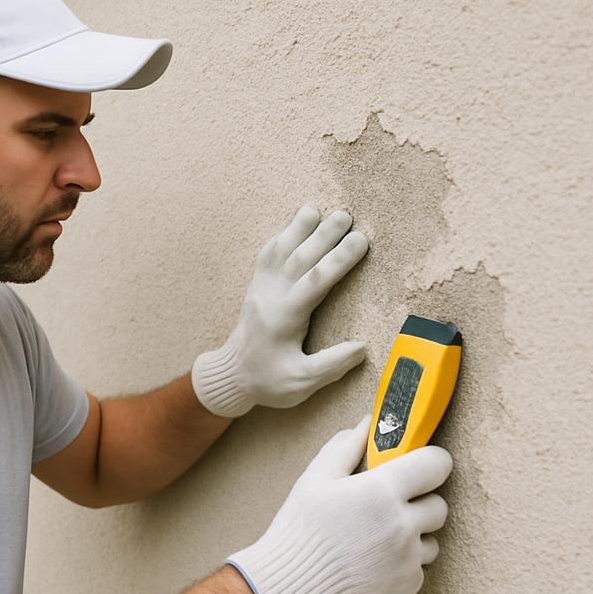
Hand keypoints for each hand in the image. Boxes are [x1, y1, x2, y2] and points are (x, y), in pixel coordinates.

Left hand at [191, 205, 368, 416]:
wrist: (231, 375)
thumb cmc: (267, 381)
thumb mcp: (301, 383)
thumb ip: (330, 366)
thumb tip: (361, 348)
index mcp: (284, 318)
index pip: (315, 282)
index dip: (338, 260)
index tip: (360, 241)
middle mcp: (270, 298)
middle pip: (299, 259)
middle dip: (323, 235)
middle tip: (346, 215)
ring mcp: (260, 290)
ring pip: (279, 252)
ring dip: (298, 229)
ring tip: (316, 209)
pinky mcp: (256, 288)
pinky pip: (266, 257)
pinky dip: (280, 238)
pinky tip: (293, 226)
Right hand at [226, 416, 451, 593]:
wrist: (292, 583)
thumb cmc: (300, 527)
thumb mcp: (316, 477)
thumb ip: (346, 446)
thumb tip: (369, 423)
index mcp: (382, 491)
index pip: (435, 465)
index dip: (430, 460)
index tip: (418, 464)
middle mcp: (403, 525)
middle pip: (439, 505)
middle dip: (419, 500)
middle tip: (388, 503)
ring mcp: (408, 559)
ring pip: (431, 539)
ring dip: (413, 534)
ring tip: (378, 535)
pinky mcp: (406, 586)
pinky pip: (418, 567)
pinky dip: (403, 562)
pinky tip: (372, 559)